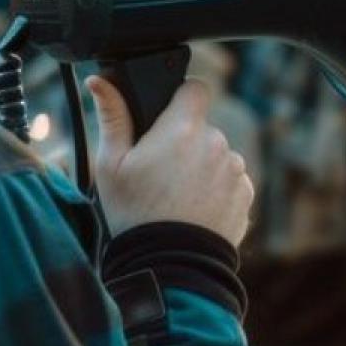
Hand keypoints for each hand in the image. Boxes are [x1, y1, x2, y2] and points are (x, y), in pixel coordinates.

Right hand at [86, 75, 253, 246]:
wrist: (169, 264)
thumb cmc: (134, 214)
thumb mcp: (110, 165)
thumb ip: (112, 117)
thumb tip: (99, 81)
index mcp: (183, 129)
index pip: (195, 89)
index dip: (181, 98)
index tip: (168, 115)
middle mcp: (216, 143)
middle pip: (202, 128)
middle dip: (185, 141)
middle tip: (161, 170)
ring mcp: (235, 170)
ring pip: (217, 155)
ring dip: (202, 166)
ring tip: (177, 195)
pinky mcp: (245, 194)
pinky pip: (230, 181)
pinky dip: (216, 190)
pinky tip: (194, 209)